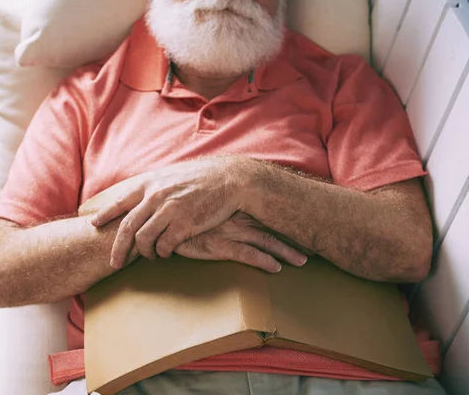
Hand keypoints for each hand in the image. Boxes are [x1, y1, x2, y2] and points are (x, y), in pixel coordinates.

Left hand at [90, 158, 244, 268]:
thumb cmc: (202, 178)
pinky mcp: (184, 224)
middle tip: (114, 263)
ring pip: (145, 240)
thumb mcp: (171, 175)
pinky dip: (163, 252)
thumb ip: (155, 186)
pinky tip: (167, 253)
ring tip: (150, 256)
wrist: (229, 180)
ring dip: (145, 253)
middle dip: (118, 248)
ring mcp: (169, 210)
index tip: (93, 224)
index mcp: (150, 184)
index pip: (121, 202)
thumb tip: (140, 195)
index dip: (106, 214)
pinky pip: (165, 246)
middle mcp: (156, 196)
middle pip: (128, 228)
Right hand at [175, 212, 306, 271]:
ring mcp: (228, 231)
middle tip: (314, 244)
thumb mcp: (204, 206)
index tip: (304, 224)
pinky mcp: (218, 246)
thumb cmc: (182, 212)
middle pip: (272, 227)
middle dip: (294, 236)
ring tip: (303, 261)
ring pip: (265, 241)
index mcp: (234, 207)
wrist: (160, 217)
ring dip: (285, 251)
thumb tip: (229, 210)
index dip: (287, 220)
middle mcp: (236, 218)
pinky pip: (246, 254)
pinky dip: (263, 261)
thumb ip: (218, 207)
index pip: (267, 213)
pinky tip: (276, 268)